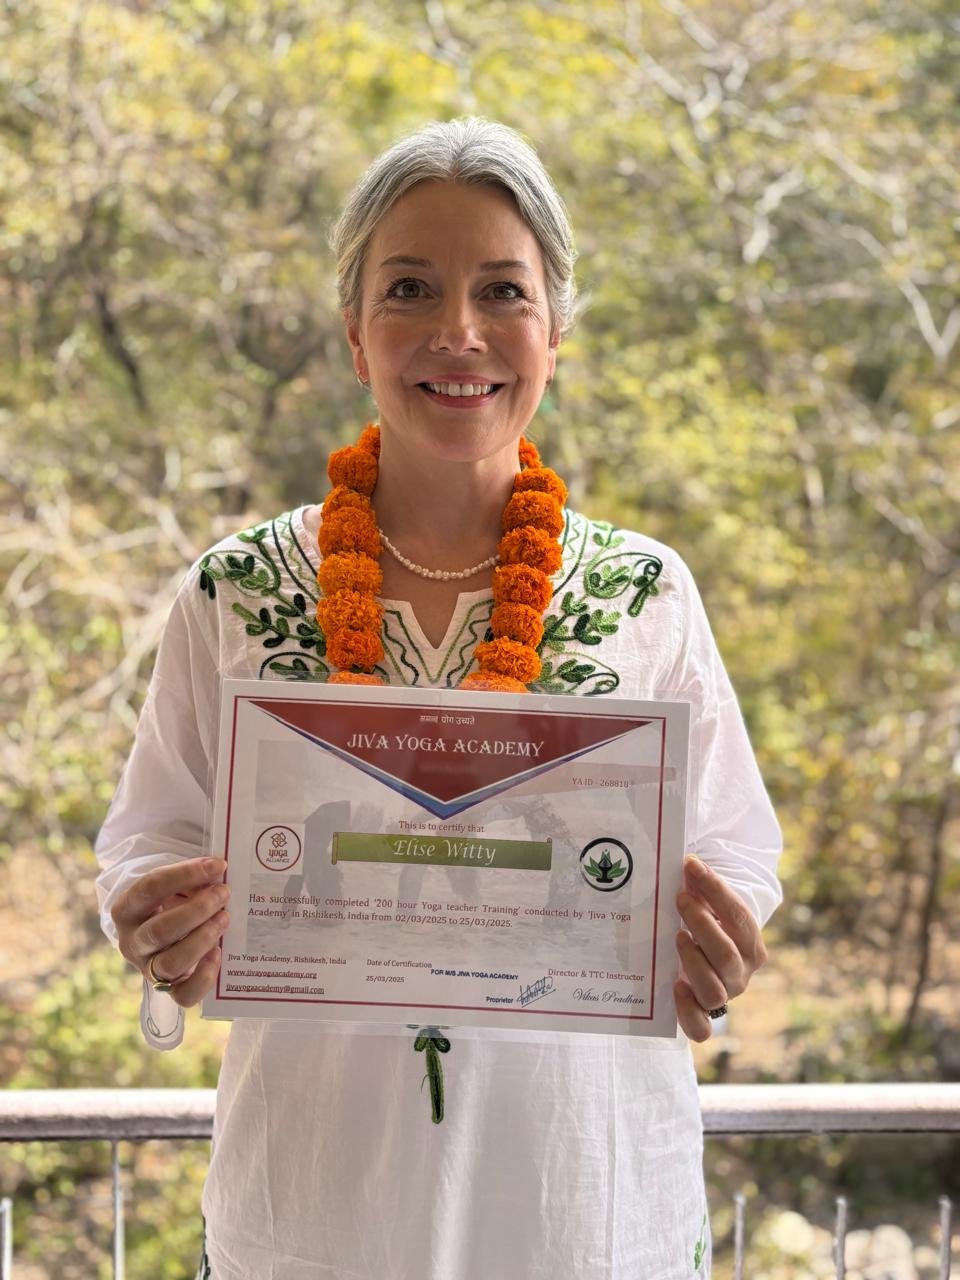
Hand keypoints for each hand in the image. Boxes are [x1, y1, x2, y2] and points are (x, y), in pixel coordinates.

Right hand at [111, 857, 230, 1007]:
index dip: (186, 875)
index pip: (151, 888)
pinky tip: (219, 953)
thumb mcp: (173, 888)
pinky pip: (184, 995)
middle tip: (224, 893)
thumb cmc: (170, 903)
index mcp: (127, 909)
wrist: (159, 933)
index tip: (218, 865)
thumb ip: (192, 880)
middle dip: (198, 910)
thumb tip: (218, 872)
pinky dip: (205, 975)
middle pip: (161, 931)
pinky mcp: (167, 989)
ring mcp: (147, 969)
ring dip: (203, 939)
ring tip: (224, 919)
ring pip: (171, 963)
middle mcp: (132, 942)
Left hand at [673, 855, 767, 1042]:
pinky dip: (688, 1012)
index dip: (716, 890)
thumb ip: (701, 889)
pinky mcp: (705, 1017)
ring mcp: (725, 996)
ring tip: (678, 937)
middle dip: (702, 924)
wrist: (713, 965)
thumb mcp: (710, 909)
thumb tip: (689, 863)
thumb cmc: (709, 929)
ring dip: (693, 962)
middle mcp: (742, 973)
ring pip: (714, 992)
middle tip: (680, 900)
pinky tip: (676, 987)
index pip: (739, 916)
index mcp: (751, 944)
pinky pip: (701, 1028)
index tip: (691, 866)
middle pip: (726, 955)